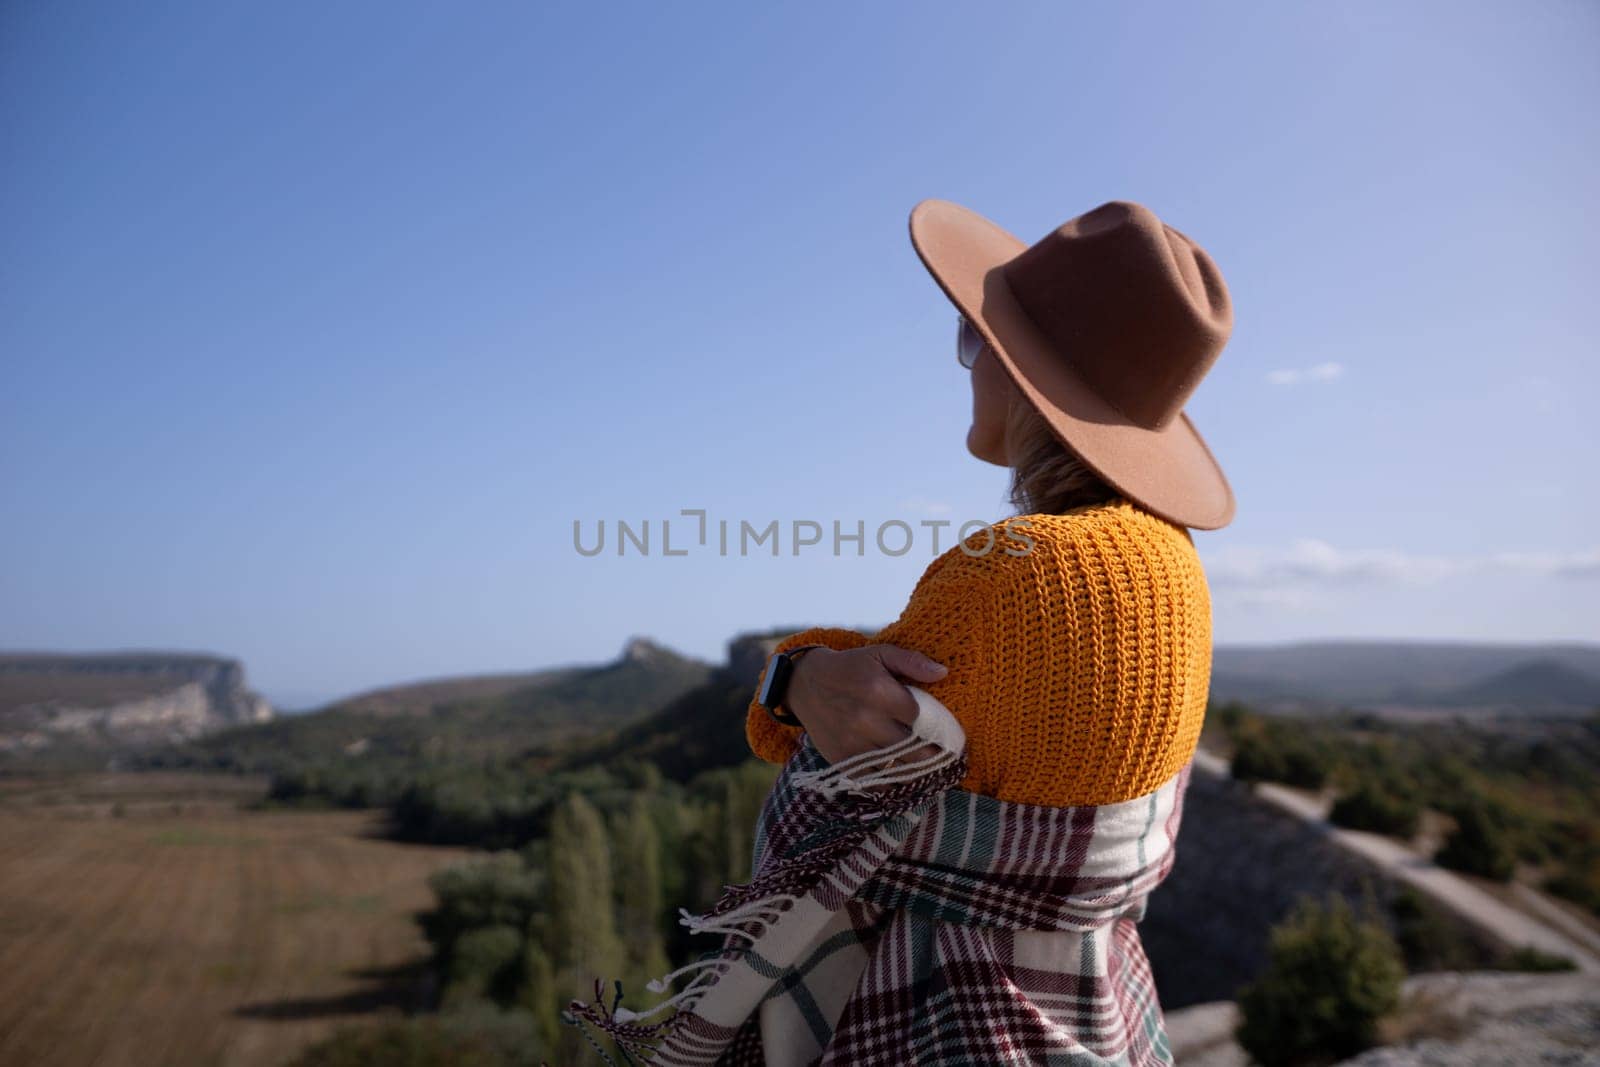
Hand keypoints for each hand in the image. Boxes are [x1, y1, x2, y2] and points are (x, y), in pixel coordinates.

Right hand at [785, 644, 951, 787]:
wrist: (805, 684)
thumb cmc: (849, 668)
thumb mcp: (879, 654)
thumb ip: (911, 661)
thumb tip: (942, 673)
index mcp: (879, 692)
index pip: (920, 717)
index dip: (931, 722)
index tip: (938, 727)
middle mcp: (866, 720)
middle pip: (914, 748)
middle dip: (932, 753)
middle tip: (944, 755)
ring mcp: (853, 743)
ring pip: (897, 768)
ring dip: (916, 771)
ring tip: (927, 767)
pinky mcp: (841, 759)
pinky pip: (874, 781)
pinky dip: (890, 783)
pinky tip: (899, 776)